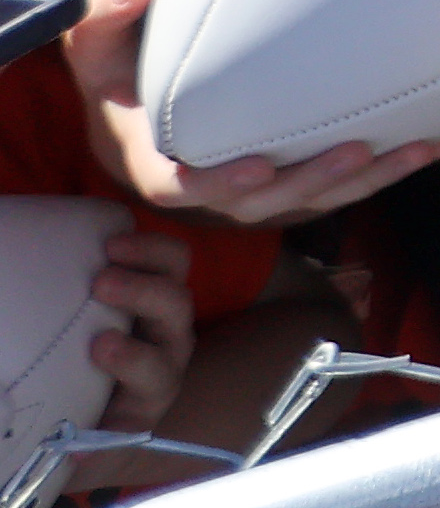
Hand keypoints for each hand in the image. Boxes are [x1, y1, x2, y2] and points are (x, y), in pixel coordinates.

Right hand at [69, 0, 439, 220]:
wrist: (139, 100)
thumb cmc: (119, 68)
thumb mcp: (97, 38)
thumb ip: (107, 13)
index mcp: (156, 157)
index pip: (180, 186)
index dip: (219, 185)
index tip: (260, 166)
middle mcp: (209, 183)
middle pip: (261, 204)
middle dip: (313, 180)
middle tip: (358, 149)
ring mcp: (256, 185)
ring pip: (312, 199)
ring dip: (369, 178)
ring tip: (420, 149)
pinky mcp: (293, 176)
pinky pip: (340, 182)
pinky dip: (392, 166)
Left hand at [82, 227, 190, 436]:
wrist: (93, 418)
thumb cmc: (89, 347)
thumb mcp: (95, 307)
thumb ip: (86, 279)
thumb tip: (21, 237)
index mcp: (159, 300)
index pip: (174, 262)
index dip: (151, 248)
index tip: (111, 242)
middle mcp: (169, 337)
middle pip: (177, 303)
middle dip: (143, 289)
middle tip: (101, 283)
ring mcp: (159, 382)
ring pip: (161, 364)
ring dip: (133, 354)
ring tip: (99, 346)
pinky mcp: (136, 427)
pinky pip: (127, 429)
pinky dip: (104, 433)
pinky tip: (77, 442)